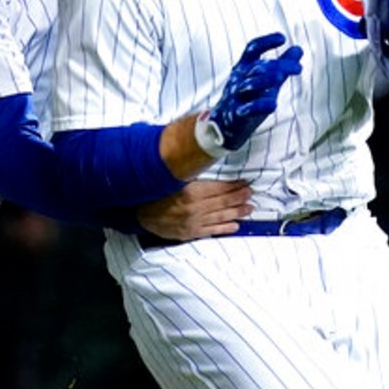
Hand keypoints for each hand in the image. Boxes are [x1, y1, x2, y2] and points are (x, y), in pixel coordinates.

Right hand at [136, 180, 253, 241]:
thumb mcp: (169, 176)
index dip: (233, 186)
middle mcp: (194, 208)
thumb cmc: (153, 192)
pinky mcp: (189, 233)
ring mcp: (193, 222)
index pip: (218, 188)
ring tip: (249, 208)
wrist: (137, 213)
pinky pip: (211, 231)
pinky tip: (235, 226)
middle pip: (222, 202)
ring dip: (236, 212)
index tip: (244, 183)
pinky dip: (224, 228)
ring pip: (220, 217)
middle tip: (250, 194)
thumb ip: (186, 169)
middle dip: (238, 198)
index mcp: (190, 192)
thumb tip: (200, 155)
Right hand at [205, 33, 302, 151]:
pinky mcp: (236, 113)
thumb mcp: (265, 79)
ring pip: (251, 85)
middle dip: (279, 66)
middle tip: (298, 68)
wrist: (224, 123)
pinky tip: (273, 105)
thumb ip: (281, 65)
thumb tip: (299, 49)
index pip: (252, 49)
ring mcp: (236, 96)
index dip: (266, 42)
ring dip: (267, 80)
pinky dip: (260, 106)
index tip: (282, 38)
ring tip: (281, 78)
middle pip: (258, 67)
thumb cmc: (248, 97)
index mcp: (244, 67)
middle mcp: (239, 78)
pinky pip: (248, 108)